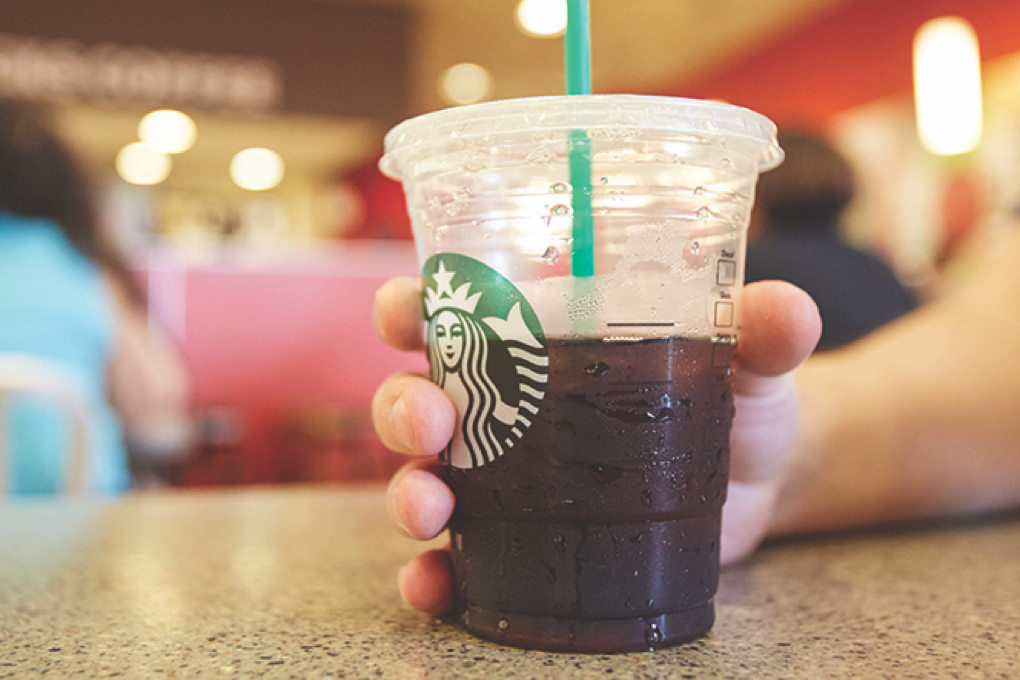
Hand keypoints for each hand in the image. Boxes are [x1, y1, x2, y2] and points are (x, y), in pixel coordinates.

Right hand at [372, 277, 820, 615]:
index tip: (403, 311)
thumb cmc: (736, 400)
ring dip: (406, 491)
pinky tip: (437, 587)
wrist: (758, 484)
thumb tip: (787, 311)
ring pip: (424, 476)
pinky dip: (435, 574)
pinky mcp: (524, 542)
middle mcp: (506, 406)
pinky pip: (460, 560)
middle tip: (430, 423)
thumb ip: (762, 333)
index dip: (413, 306)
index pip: (459, 310)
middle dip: (404, 406)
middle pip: (421, 395)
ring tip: (429, 510)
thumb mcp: (747, 361)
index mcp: (541, 340)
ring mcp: (507, 480)